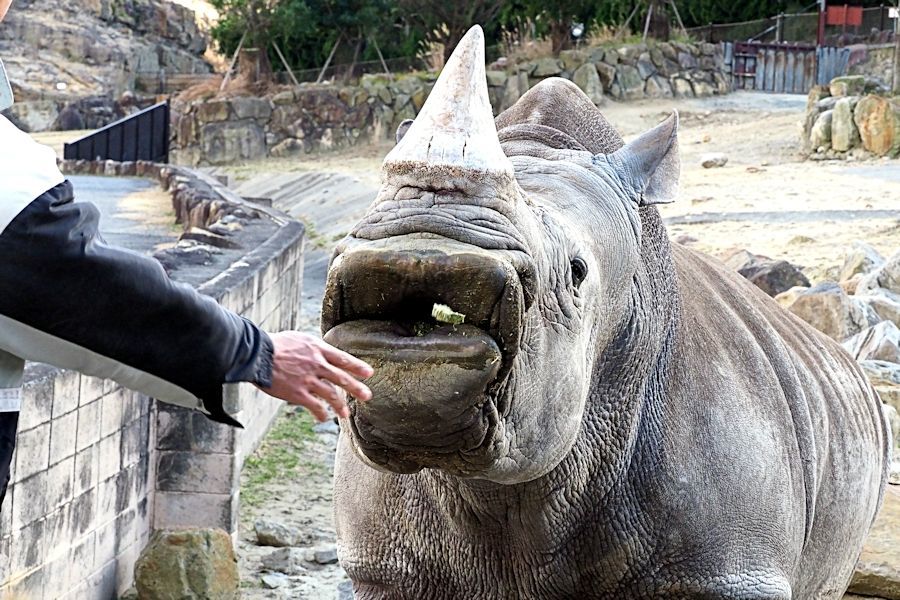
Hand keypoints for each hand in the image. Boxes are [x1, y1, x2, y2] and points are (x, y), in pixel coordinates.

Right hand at [257, 331, 372, 421]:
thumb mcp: (299, 339)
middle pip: (342, 377)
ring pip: (331, 394)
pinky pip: (314, 406)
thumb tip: (322, 354)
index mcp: (317, 349)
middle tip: (367, 396)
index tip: (369, 373)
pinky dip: (321, 413)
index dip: (357, 366)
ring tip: (346, 414)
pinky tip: (324, 418)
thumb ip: (313, 348)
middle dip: (356, 388)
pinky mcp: (298, 393)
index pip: (343, 359)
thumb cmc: (275, 345)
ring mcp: (308, 379)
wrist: (257, 354)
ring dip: (340, 405)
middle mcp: (316, 364)